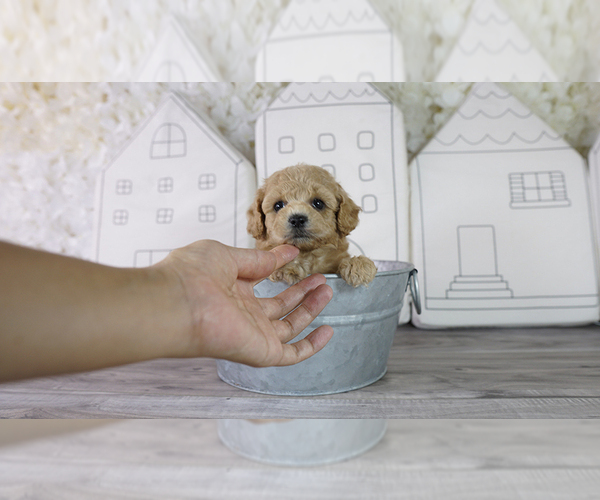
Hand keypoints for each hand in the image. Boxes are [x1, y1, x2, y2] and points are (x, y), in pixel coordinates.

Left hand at [159, 240, 333, 366]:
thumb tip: (287, 251)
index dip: (278, 267)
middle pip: (279, 305)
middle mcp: (242, 313)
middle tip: (319, 278)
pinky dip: (312, 345)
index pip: (260, 279)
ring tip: (326, 290)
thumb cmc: (192, 275)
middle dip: (300, 291)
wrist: (178, 303)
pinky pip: (293, 354)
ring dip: (310, 309)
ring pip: (289, 325)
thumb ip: (258, 259)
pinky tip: (328, 330)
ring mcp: (253, 333)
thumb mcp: (228, 255)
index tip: (295, 255)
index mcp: (230, 289)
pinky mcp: (261, 351)